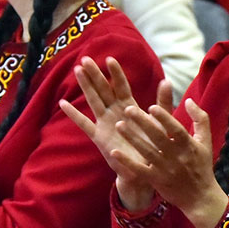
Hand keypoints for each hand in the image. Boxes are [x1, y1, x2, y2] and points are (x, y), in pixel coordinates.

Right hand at [58, 56, 167, 211]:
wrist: (144, 169)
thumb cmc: (153, 144)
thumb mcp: (160, 122)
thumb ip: (162, 102)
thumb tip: (167, 81)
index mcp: (129, 106)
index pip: (121, 86)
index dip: (115, 73)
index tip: (110, 59)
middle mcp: (115, 112)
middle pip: (103, 89)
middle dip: (95, 74)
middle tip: (86, 58)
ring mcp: (104, 123)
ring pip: (93, 100)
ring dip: (85, 86)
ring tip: (77, 70)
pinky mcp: (98, 136)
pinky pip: (83, 123)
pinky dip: (73, 114)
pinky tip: (62, 103)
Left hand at [115, 91, 228, 227]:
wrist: (199, 197)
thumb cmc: (202, 165)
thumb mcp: (205, 141)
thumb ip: (200, 119)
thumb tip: (189, 99)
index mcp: (188, 146)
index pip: (176, 129)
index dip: (164, 118)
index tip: (151, 107)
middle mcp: (176, 157)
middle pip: (158, 137)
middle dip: (142, 123)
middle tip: (128, 109)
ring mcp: (165, 169)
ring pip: (146, 151)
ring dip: (132, 138)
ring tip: (119, 125)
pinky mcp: (155, 180)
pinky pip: (139, 170)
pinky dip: (127, 162)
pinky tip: (114, 152)